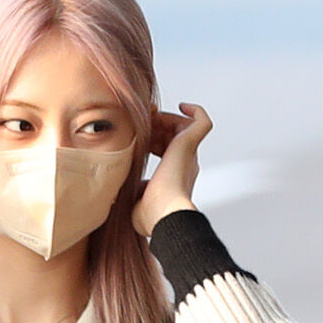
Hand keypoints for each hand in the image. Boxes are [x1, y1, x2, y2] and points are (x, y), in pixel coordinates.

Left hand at [132, 102, 212, 238]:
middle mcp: (185, 164)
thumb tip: (119, 178)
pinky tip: (182, 106)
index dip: (152, 138)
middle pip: (173, 136)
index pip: (165, 149)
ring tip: (150, 114)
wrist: (163, 216)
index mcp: (174, 176)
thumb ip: (132, 184)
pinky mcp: (189, 145)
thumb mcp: (134, 196)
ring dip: (165, 117)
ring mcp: (188, 155)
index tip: (137, 134)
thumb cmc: (150, 216)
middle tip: (141, 121)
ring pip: (182, 126)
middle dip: (156, 126)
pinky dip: (195, 111)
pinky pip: (202, 122)